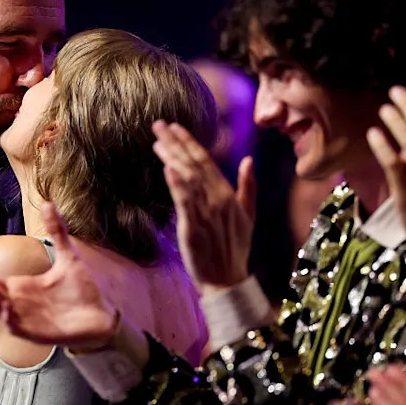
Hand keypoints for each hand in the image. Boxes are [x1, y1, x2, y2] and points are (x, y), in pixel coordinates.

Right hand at [0, 202, 117, 348]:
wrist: (104, 313)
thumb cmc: (83, 287)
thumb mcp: (68, 255)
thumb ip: (57, 230)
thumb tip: (47, 202)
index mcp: (25, 286)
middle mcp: (23, 303)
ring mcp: (30, 320)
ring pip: (3, 312)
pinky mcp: (40, 334)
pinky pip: (20, 329)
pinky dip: (11, 320)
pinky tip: (6, 310)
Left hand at [152, 121, 254, 290]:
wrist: (227, 279)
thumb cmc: (235, 248)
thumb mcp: (248, 215)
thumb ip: (248, 186)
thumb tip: (249, 160)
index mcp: (228, 194)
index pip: (206, 161)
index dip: (189, 142)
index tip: (174, 127)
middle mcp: (218, 199)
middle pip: (194, 164)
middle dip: (176, 142)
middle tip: (158, 125)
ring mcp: (206, 212)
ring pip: (188, 178)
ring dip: (171, 157)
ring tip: (156, 140)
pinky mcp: (194, 226)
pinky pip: (185, 201)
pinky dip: (177, 184)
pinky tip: (167, 169)